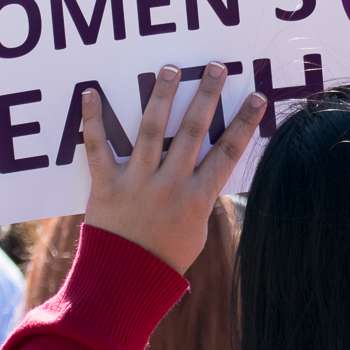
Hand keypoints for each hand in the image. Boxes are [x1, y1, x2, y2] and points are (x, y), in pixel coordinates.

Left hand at [81, 62, 264, 273]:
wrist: (126, 282)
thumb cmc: (165, 258)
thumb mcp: (196, 229)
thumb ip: (201, 195)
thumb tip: (208, 167)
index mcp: (197, 197)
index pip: (228, 152)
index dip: (244, 123)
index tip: (257, 98)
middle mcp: (170, 184)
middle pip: (192, 131)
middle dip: (207, 96)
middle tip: (216, 67)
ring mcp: (137, 182)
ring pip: (150, 130)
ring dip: (162, 97)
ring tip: (172, 69)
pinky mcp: (105, 185)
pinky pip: (97, 147)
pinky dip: (92, 119)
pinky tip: (92, 93)